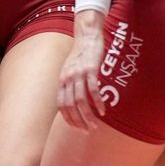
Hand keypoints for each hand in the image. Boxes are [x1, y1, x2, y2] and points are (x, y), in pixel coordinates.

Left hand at [58, 10, 106, 130]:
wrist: (87, 35)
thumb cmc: (80, 54)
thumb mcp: (70, 69)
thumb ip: (70, 83)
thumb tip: (73, 100)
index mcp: (62, 80)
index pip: (61, 105)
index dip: (69, 118)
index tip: (77, 128)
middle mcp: (68, 78)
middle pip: (70, 105)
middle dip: (78, 121)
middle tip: (88, 130)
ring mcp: (78, 74)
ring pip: (81, 100)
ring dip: (88, 115)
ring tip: (95, 124)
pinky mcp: (90, 69)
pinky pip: (93, 90)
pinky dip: (97, 102)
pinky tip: (103, 110)